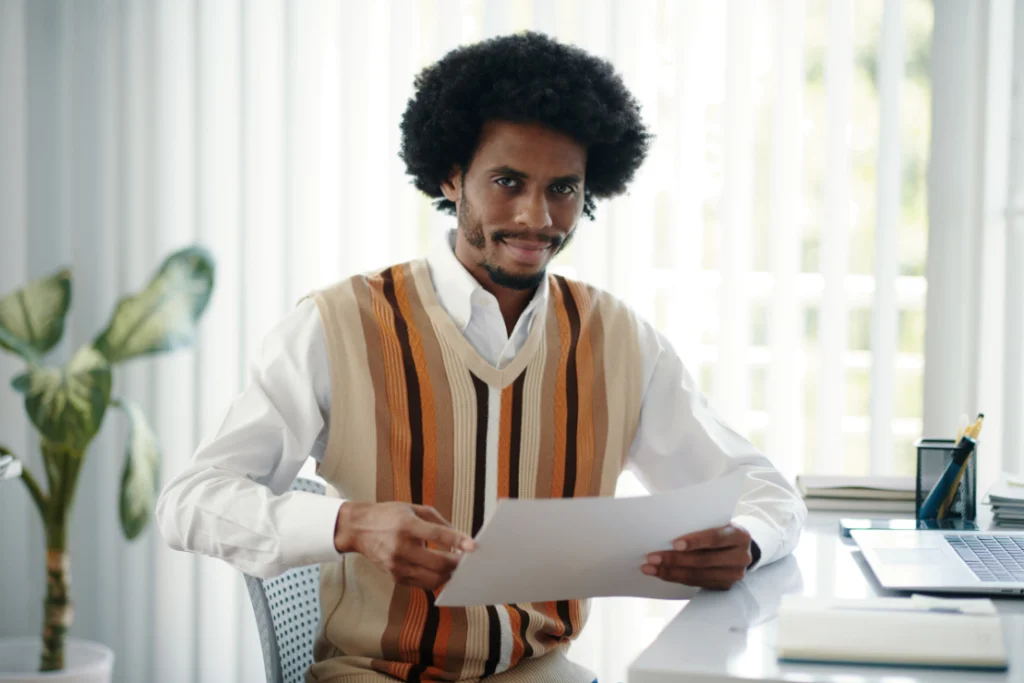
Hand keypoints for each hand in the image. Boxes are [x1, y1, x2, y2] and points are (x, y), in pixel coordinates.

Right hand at [334, 501, 474, 590]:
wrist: (358, 529)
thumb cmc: (389, 516)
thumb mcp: (413, 509)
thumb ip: (438, 522)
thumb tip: (460, 538)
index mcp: (406, 525)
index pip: (436, 535)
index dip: (457, 541)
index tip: (473, 546)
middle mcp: (401, 547)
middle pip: (437, 562)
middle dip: (457, 564)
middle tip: (469, 562)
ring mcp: (397, 565)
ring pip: (432, 578)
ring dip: (449, 575)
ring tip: (457, 568)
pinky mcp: (395, 576)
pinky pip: (422, 584)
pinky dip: (436, 580)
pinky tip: (442, 573)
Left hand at [642, 524, 752, 590]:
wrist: (738, 546)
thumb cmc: (720, 529)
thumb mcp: (716, 522)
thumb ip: (700, 525)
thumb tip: (666, 531)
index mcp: (739, 535)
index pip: (716, 538)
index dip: (695, 542)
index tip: (674, 543)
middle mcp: (741, 557)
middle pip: (704, 560)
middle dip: (675, 560)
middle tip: (652, 558)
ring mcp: (734, 574)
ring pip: (699, 575)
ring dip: (671, 573)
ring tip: (651, 568)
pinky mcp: (725, 585)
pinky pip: (698, 584)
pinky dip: (677, 579)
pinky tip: (661, 574)